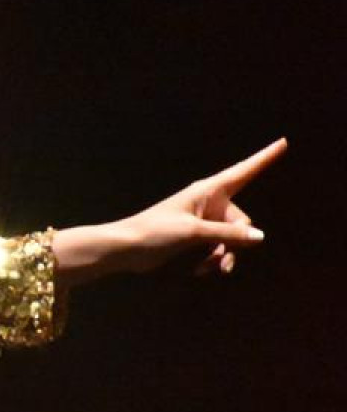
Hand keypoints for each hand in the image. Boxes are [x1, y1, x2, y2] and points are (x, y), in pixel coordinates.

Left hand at [54, 138, 286, 285]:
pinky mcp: (196, 236)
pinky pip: (218, 247)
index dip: (265, 157)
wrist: (126, 249)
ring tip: (211, 269)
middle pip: (242, 221)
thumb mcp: (193, 232)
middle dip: (237, 242)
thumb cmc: (155, 232)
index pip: (244, 171)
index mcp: (208, 190)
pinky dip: (213, 259)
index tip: (285, 141)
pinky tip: (199, 270)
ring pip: (232, 238)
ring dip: (225, 255)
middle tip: (223, 261)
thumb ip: (227, 234)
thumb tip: (260, 237)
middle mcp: (209, 202)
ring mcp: (204, 220)